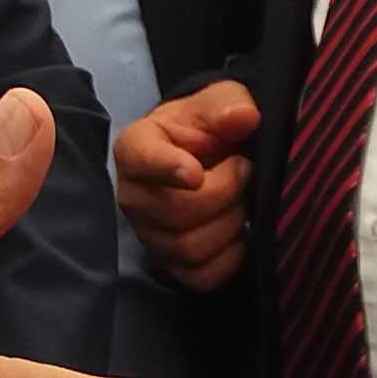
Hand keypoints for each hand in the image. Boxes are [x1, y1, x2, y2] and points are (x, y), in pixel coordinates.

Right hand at [117, 81, 261, 292]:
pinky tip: (238, 233)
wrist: (211, 157)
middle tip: (243, 170)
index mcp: (136, 147)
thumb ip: (228, 104)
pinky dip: (229, 258)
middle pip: (175, 212)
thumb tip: (243, 118)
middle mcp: (133, 196)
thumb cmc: (206, 128)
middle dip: (224, 192)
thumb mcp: (218, 101)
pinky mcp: (170, 264)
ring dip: (230, 224)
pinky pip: (200, 276)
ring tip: (241, 199)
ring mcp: (149, 234)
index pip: (142, 160)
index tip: (196, 172)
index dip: (168, 168)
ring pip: (190, 247)